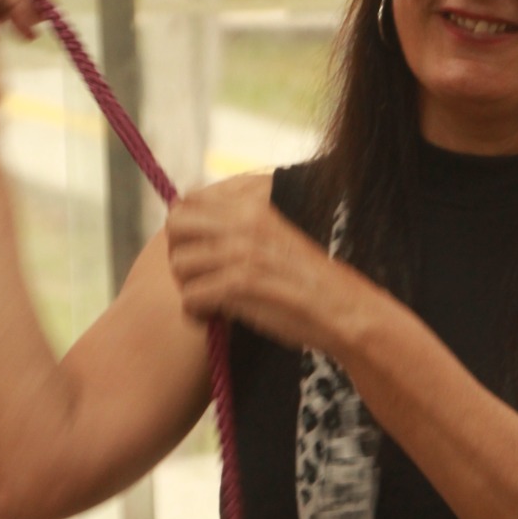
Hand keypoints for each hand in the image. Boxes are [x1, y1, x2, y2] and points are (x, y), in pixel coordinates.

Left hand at [165, 174, 356, 351]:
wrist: (342, 309)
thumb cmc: (305, 281)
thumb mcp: (272, 236)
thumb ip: (236, 228)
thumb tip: (189, 227)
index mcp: (252, 206)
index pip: (188, 201)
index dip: (184, 230)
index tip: (198, 253)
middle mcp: (245, 221)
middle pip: (176, 225)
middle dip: (179, 254)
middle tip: (197, 278)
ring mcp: (243, 250)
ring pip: (180, 263)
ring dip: (187, 287)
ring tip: (207, 301)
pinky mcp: (243, 283)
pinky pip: (192, 295)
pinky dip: (196, 311)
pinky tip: (211, 317)